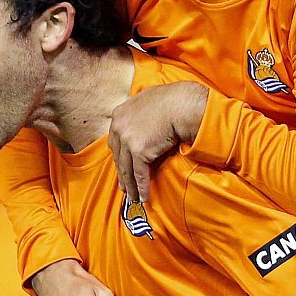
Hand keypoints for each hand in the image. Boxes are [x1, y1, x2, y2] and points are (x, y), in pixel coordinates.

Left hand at [108, 82, 207, 204]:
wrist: (180, 105)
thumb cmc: (170, 99)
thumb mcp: (147, 98)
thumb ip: (139, 108)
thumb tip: (143, 111)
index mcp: (119, 115)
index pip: (115, 140)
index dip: (119, 156)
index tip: (121, 166)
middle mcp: (119, 127)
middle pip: (118, 156)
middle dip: (121, 173)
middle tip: (124, 186)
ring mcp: (127, 140)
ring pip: (126, 169)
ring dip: (130, 185)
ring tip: (133, 196)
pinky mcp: (139, 152)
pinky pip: (140, 174)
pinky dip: (141, 187)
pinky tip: (143, 197)